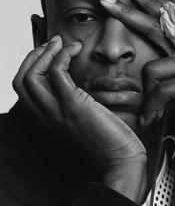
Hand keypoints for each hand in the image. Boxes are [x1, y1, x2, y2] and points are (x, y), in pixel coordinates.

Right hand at [12, 35, 146, 202]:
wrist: (121, 162)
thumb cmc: (108, 143)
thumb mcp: (81, 123)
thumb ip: (71, 107)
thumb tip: (74, 85)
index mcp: (46, 122)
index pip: (24, 90)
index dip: (31, 66)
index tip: (48, 53)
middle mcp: (46, 118)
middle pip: (21, 80)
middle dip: (34, 56)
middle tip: (53, 44)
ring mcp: (57, 112)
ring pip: (31, 76)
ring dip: (45, 52)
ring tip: (61, 43)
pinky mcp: (73, 105)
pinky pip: (56, 73)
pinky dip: (62, 55)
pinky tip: (74, 49)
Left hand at [99, 0, 174, 126]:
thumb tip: (163, 94)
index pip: (170, 17)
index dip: (152, 3)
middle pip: (154, 24)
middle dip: (127, 12)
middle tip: (104, 0)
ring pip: (153, 68)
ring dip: (147, 96)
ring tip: (148, 113)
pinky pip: (165, 90)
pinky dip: (154, 107)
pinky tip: (151, 118)